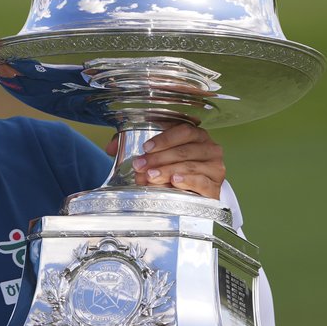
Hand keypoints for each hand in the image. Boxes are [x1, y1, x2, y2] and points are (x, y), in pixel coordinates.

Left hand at [105, 124, 224, 197]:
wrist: (197, 194)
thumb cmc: (175, 169)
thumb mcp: (158, 156)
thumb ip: (134, 147)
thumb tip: (111, 148)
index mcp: (197, 136)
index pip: (184, 130)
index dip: (165, 138)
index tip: (145, 148)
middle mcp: (210, 149)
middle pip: (185, 150)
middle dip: (159, 158)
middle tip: (140, 166)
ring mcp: (215, 168)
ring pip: (191, 166)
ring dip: (168, 171)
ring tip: (150, 176)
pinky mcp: (215, 188)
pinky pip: (202, 182)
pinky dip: (187, 180)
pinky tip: (174, 180)